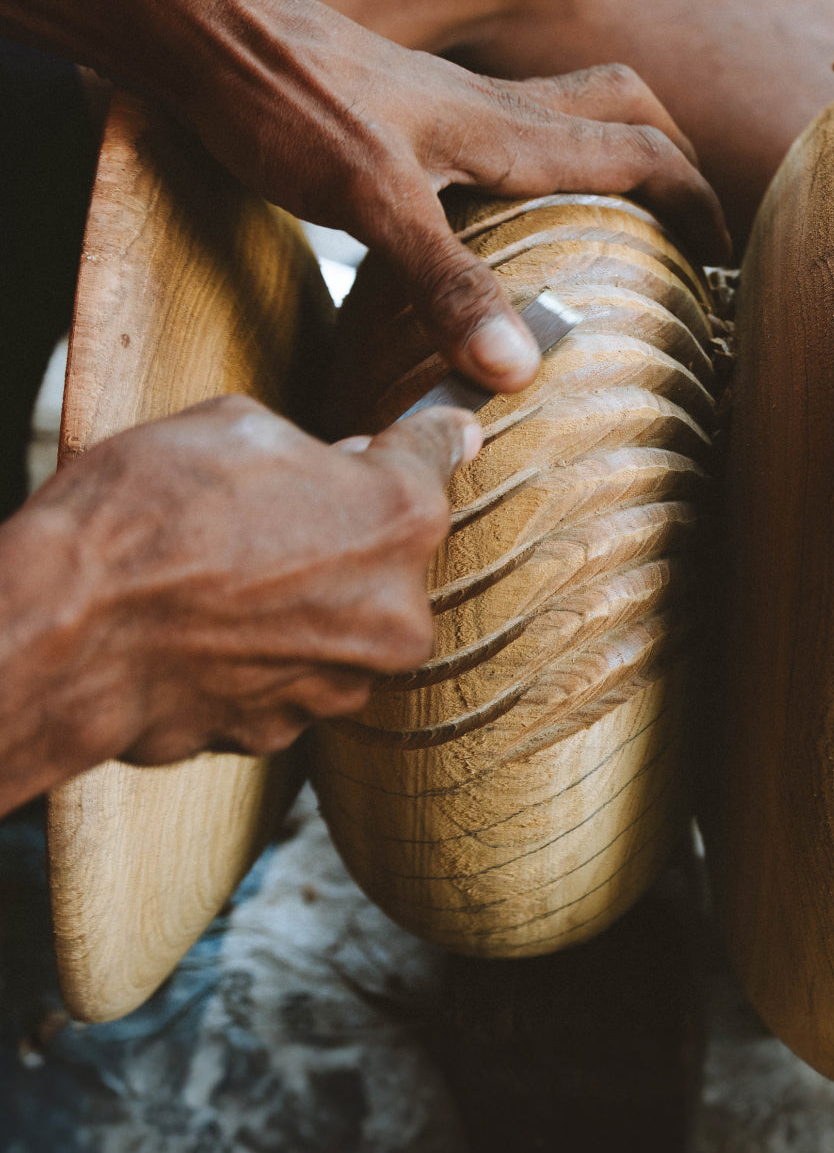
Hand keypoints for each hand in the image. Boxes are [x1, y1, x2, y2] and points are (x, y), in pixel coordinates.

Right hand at [0, 397, 479, 813]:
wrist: (68, 631)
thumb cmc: (146, 513)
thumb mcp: (238, 426)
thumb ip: (322, 446)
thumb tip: (356, 458)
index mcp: (399, 516)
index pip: (440, 456)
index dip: (432, 439)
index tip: (444, 435)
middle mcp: (396, 611)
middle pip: (390, 554)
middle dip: (349, 531)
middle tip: (274, 512)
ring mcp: (345, 680)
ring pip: (343, 623)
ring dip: (306, 599)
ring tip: (225, 573)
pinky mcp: (289, 730)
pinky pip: (291, 674)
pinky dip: (262, 652)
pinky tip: (205, 627)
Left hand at [162, 0, 729, 388]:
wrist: (206, 33)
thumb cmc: (285, 102)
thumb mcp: (370, 201)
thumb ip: (447, 282)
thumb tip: (519, 368)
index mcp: (508, 130)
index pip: (640, 152)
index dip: (695, 203)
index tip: (723, 262)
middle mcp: (495, 109)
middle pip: (625, 109)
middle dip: (676, 164)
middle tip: (692, 231)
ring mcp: (454, 105)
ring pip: (571, 108)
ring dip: (617, 150)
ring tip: (626, 219)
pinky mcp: (412, 113)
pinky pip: (511, 125)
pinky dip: (544, 161)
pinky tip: (509, 214)